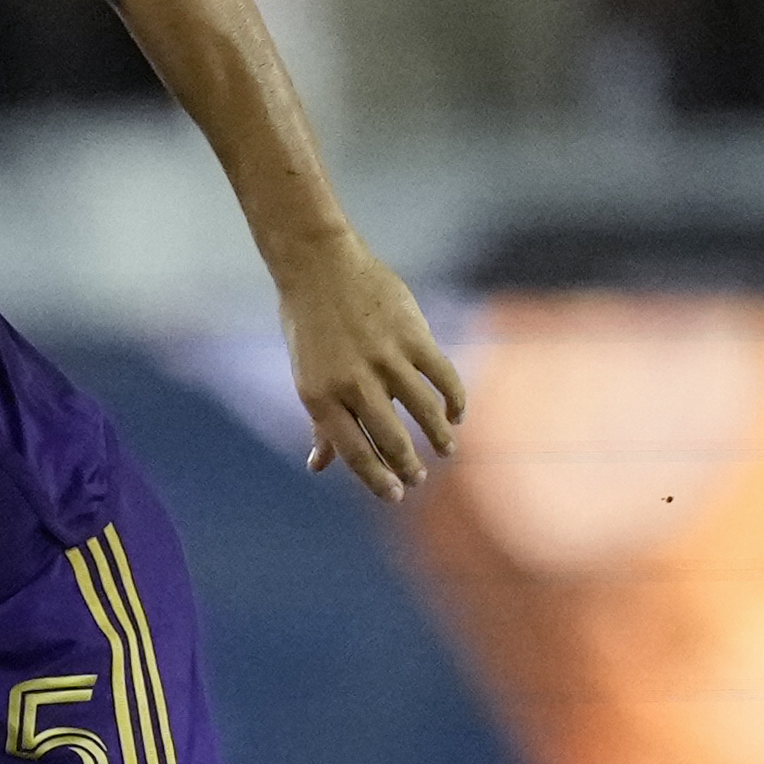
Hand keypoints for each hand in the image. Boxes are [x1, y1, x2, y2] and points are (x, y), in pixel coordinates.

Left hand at [273, 232, 462, 498]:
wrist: (320, 268)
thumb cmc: (309, 327)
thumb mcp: (306, 376)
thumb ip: (320, 423)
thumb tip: (318, 466)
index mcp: (319, 396)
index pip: (353, 450)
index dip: (376, 478)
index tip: (395, 495)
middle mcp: (352, 381)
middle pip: (390, 436)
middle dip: (408, 465)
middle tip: (419, 478)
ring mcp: (385, 358)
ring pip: (422, 409)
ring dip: (437, 436)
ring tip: (445, 451)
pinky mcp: (413, 336)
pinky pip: (442, 376)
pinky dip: (454, 399)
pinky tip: (456, 415)